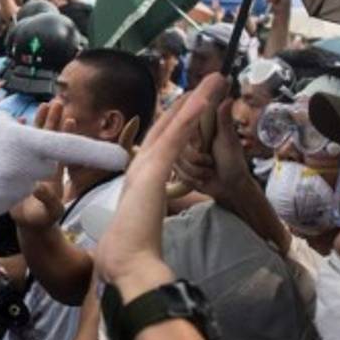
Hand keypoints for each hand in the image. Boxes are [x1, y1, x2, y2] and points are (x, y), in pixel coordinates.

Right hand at [0, 108, 128, 218]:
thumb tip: (40, 145)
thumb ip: (25, 138)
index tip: (123, 156)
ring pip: (23, 190)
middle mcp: (19, 168)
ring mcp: (5, 192)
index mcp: (24, 141)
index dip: (97, 152)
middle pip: (43, 172)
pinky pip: (5, 203)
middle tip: (4, 156)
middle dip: (32, 167)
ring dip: (13, 182)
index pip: (69, 148)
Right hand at [95, 75, 226, 290]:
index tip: (189, 107)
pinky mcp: (154, 167)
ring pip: (175, 125)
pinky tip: (205, 97)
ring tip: (213, 80)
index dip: (175, 124)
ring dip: (196, 101)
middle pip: (166, 127)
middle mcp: (141, 166)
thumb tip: (146, 226)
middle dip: (186, 105)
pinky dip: (192, 114)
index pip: (161, 144)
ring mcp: (146, 164)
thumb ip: (143, 223)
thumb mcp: (143, 228)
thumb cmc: (131, 249)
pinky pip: (178, 135)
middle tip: (205, 83)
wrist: (125, 259)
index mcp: (140, 179)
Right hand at [173, 99, 249, 202]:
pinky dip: (191, 178)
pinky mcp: (180, 167)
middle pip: (177, 146)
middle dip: (195, 159)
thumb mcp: (228, 140)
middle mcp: (189, 139)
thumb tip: (229, 98)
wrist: (230, 187)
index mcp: (200, 128)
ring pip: (177, 161)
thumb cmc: (233, 162)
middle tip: (211, 161)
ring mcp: (183, 154)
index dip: (192, 139)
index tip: (202, 146)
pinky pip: (177, 173)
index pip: (184, 125)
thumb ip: (224, 120)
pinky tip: (202, 178)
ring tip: (208, 170)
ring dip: (195, 170)